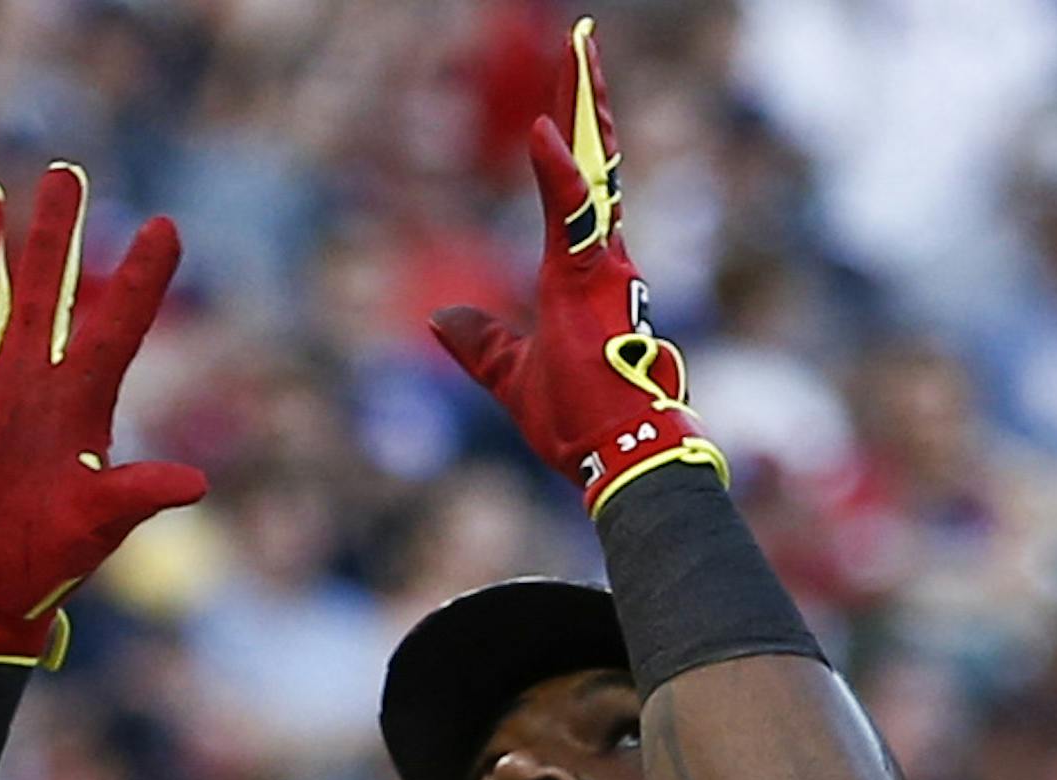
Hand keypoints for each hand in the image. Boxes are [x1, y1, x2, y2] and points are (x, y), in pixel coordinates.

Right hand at [0, 164, 206, 666]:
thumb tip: (196, 486)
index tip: (168, 226)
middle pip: (46, 291)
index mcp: (78, 403)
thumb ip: (137, 495)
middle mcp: (28, 382)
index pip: (117, 326)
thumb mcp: (97, 527)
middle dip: (56, 234)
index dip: (143, 279)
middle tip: (68, 174)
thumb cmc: (47, 563)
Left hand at [430, 18, 727, 517]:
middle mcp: (601, 262)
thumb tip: (439, 320)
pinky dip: (556, 172)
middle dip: (585, 102)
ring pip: (592, 171)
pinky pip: (573, 216)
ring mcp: (601, 268)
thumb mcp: (512, 378)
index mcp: (583, 279)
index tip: (561, 103)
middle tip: (582, 41)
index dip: (571, 147)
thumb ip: (482, 346)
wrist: (617, 460)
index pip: (579, 197)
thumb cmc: (579, 425)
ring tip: (579, 48)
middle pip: (592, 165)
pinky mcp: (591, 284)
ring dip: (582, 109)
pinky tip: (540, 126)